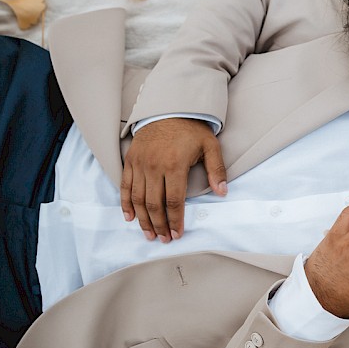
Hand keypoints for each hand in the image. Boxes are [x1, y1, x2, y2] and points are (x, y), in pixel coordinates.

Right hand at [120, 117, 227, 242]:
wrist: (168, 108)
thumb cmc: (192, 129)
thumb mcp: (210, 146)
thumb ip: (216, 170)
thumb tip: (222, 192)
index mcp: (175, 165)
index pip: (173, 201)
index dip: (175, 220)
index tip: (177, 233)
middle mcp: (154, 166)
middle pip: (154, 204)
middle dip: (159, 225)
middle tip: (164, 239)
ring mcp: (140, 164)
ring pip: (138, 199)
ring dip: (143, 219)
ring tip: (149, 234)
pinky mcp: (130, 160)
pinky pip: (125, 186)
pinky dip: (126, 204)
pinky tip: (129, 217)